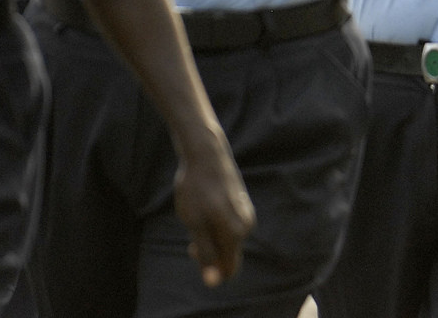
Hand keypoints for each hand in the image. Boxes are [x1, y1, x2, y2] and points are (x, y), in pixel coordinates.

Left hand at [172, 130, 254, 286]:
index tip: (192, 249)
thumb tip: (213, 281)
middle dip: (209, 252)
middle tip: (191, 233)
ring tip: (198, 216)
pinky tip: (206, 207)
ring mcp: (246, 213)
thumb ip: (205, 253)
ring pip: (228, 239)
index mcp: (235, 233)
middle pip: (228, 254)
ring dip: (211, 237)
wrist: (206, 155)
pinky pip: (229, 226)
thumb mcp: (194, 224)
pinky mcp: (242, 204)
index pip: (229, 269)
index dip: (210, 270)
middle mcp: (246, 226)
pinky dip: (216, 225)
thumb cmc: (197, 189)